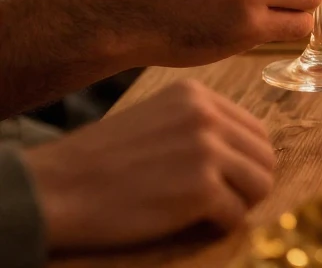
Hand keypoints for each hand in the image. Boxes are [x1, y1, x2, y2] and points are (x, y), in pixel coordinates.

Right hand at [24, 81, 274, 251]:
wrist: (57, 187)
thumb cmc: (100, 160)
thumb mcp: (156, 119)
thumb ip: (198, 125)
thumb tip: (242, 150)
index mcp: (197, 96)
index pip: (255, 130)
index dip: (245, 160)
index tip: (226, 177)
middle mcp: (207, 116)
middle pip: (264, 157)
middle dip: (248, 183)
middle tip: (222, 200)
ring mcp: (207, 151)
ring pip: (260, 185)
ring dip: (239, 204)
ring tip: (209, 211)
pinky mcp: (202, 189)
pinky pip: (236, 215)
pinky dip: (219, 225)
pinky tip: (193, 223)